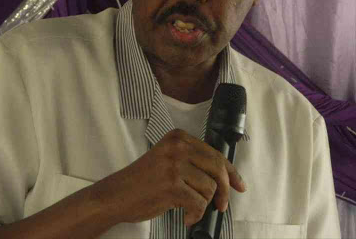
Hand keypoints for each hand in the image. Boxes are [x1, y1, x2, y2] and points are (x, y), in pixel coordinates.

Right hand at [98, 128, 246, 226]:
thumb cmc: (142, 181)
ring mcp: (174, 165)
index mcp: (178, 137)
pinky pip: (198, 203)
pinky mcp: (171, 184)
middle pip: (217, 169)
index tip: (239, 185)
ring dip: (203, 205)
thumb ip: (192, 162)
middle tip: (221, 205)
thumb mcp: (168, 160)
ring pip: (209, 188)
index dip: (231, 172)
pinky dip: (195, 215)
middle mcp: (177, 147)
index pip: (215, 153)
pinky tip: (185, 217)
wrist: (116, 195)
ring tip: (189, 209)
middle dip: (224, 191)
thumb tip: (225, 178)